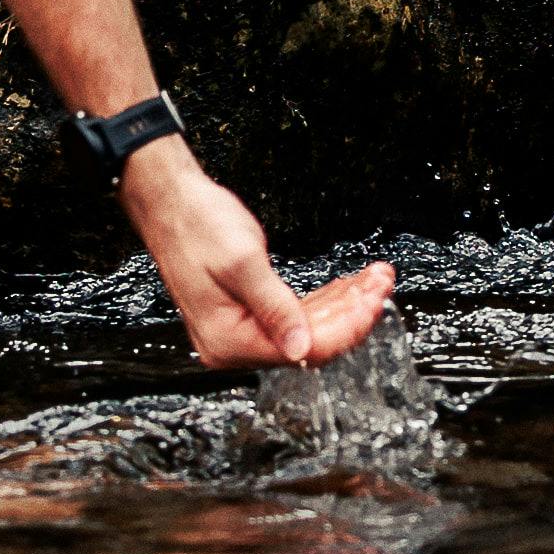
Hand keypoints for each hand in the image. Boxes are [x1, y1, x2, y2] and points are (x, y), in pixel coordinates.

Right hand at [120, 145, 395, 367]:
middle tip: (383, 281)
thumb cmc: (198, 226)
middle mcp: (233, 344)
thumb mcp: (241, 263)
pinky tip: (350, 285)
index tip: (376, 302)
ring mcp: (241, 329)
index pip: (305, 349)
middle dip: (354, 311)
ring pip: (308, 326)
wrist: (171, 203)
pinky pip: (296, 314)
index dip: (348, 328)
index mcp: (229, 341)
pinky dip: (326, 299)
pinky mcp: (248, 312)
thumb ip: (274, 308)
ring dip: (345, 303)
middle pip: (311, 340)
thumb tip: (300, 349)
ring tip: (376, 277)